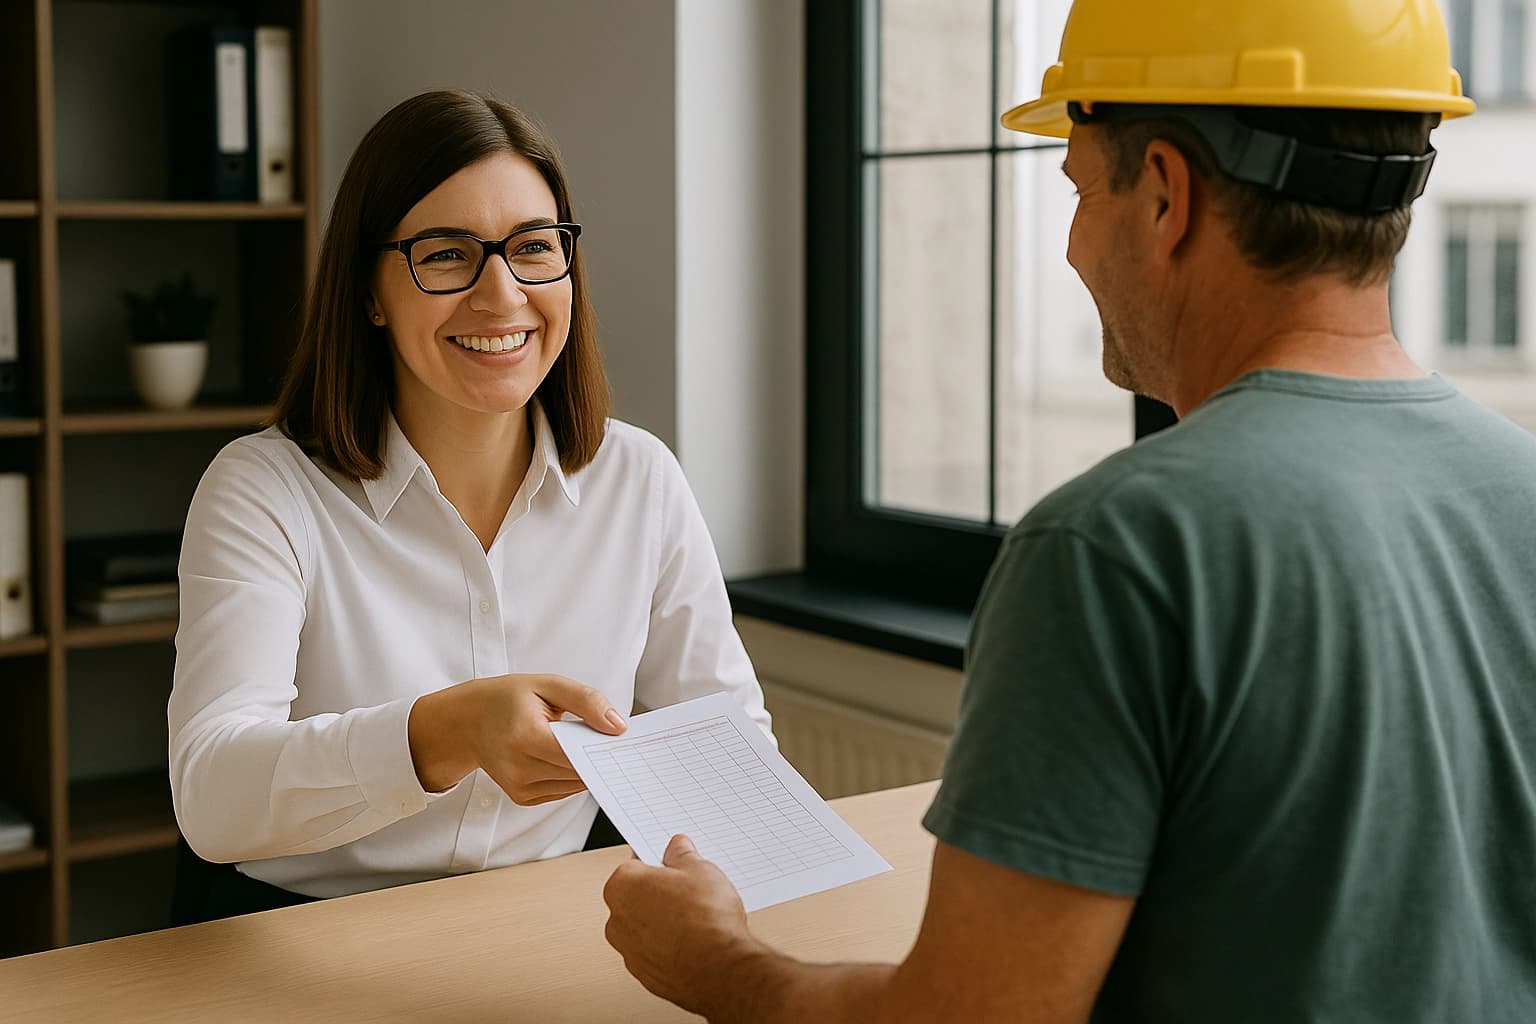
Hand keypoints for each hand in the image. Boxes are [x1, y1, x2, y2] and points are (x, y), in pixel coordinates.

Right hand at [409, 673, 625, 803]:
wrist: (468, 721)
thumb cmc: (507, 699)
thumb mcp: (548, 685)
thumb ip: (587, 702)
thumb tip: (618, 727)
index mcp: (524, 736)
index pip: (578, 754)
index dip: (603, 748)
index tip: (623, 739)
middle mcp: (519, 768)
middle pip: (578, 772)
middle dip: (598, 757)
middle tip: (611, 739)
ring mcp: (519, 787)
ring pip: (574, 785)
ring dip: (586, 767)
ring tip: (585, 743)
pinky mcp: (522, 797)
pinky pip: (562, 791)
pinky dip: (571, 775)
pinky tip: (566, 756)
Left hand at [603, 834, 765, 1015]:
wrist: (720, 967)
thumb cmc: (706, 920)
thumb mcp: (700, 869)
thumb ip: (682, 855)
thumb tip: (678, 848)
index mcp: (622, 886)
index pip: (635, 865)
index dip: (660, 865)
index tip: (674, 866)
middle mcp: (617, 920)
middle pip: (637, 898)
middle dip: (659, 894)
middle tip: (689, 892)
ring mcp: (629, 952)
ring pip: (645, 929)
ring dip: (663, 923)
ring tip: (696, 920)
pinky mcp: (645, 975)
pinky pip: (655, 953)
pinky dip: (669, 948)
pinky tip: (694, 942)